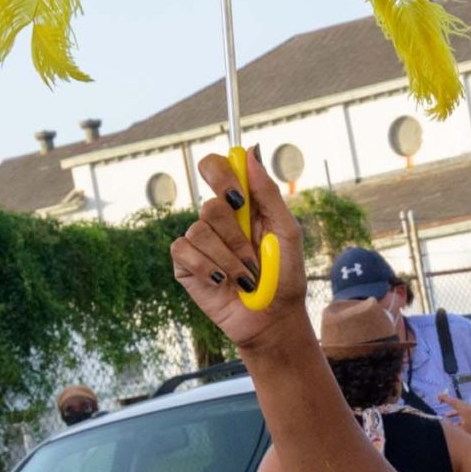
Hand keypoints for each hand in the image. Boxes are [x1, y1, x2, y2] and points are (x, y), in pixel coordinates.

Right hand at [172, 149, 305, 349]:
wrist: (273, 318)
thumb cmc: (285, 275)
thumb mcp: (286, 231)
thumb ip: (268, 192)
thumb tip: (249, 153)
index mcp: (241, 205)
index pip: (216, 168)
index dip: (221, 175)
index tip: (237, 198)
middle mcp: (217, 220)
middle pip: (209, 206)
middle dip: (236, 237)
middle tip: (253, 257)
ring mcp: (199, 242)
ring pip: (199, 231)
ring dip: (228, 259)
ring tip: (244, 277)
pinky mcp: (184, 264)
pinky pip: (184, 251)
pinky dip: (206, 267)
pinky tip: (220, 281)